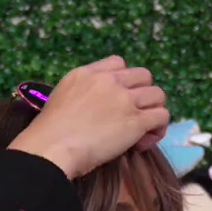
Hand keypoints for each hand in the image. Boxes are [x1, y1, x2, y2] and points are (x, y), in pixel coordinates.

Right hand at [9, 56, 170, 179]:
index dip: (124, 80)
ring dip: (154, 110)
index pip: (118, 63)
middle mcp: (109, 81)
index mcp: (87, 73)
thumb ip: (82, 93)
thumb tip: (95, 106)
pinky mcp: (135, 121)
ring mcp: (124, 100)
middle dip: (142, 94)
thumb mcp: (62, 97)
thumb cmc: (49, 132)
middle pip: (144, 76)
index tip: (118, 98)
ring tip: (143, 130)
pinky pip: (162, 116)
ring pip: (158, 94)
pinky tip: (144, 141)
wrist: (52, 147)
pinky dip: (158, 129)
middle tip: (133, 114)